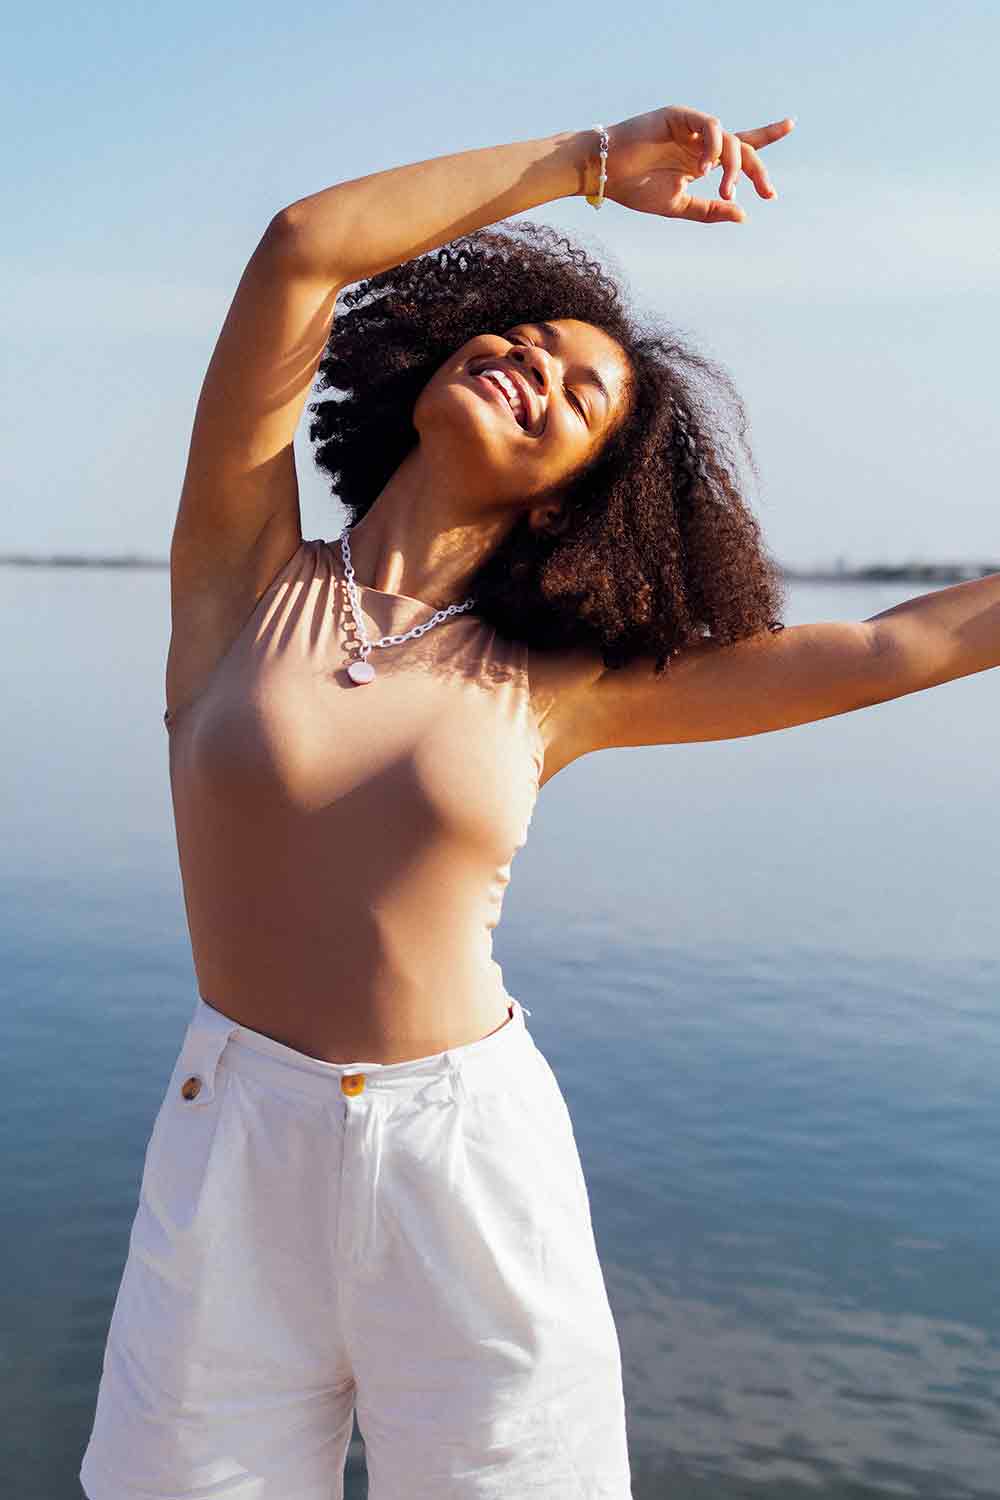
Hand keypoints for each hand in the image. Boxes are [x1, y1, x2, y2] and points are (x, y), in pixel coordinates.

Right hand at [599, 105, 794, 222]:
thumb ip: (710, 210)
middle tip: (766, 192)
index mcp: (701, 159)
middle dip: (757, 170)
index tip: (787, 138)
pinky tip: (706, 168)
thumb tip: (744, 215)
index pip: (741, 147)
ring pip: (729, 139)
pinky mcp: (678, 115)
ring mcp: (690, 126)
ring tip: (726, 189)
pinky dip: (714, 147)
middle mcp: (700, 140)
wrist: (605, 174)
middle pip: (742, 146)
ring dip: (734, 166)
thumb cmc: (636, 189)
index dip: (766, 138)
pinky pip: (710, 126)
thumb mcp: (679, 206)